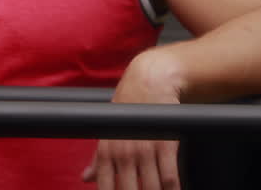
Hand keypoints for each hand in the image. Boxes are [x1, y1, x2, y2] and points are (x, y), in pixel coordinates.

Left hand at [83, 50, 183, 188]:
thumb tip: (85, 179)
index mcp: (106, 151)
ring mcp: (144, 149)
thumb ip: (98, 159)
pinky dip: (174, 189)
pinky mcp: (165, 144)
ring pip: (152, 188)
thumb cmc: (126, 110)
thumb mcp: (107, 132)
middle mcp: (123, 152)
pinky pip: (170, 177)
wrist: (148, 82)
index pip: (106, 186)